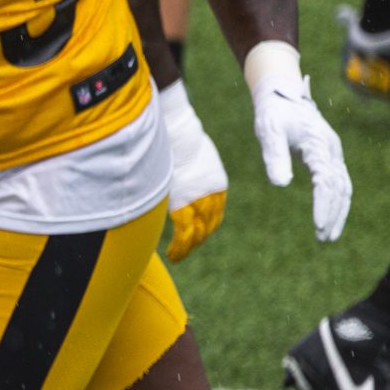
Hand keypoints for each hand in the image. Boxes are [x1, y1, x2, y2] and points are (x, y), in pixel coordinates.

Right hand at [157, 81, 227, 261]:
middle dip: (199, 239)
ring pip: (198, 231)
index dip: (207, 224)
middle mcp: (212, 194)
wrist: (175, 133)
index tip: (199, 233)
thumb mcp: (188, 153)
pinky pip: (184, 233)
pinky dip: (181, 247)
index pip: (215, 210)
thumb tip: (173, 167)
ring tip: (179, 256)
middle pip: (210, 223)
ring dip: (189, 246)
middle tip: (188, 249)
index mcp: (215, 181)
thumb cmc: (176, 137)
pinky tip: (174, 255)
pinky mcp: (183, 204)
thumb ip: (185, 166)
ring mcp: (198, 200)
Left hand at [251, 72, 350, 240]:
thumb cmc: (273, 113)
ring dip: (337, 212)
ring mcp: (332, 153)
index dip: (323, 204)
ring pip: (343, 187)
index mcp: (319, 145)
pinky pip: (337, 183)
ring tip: (327, 236)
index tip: (317, 225)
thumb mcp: (269, 132)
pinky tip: (328, 218)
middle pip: (340, 188)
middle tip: (323, 238)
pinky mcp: (328, 156)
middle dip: (333, 214)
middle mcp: (331, 150)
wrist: (281, 95)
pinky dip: (335, 202)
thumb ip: (275, 157)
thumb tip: (281, 185)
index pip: (326, 181)